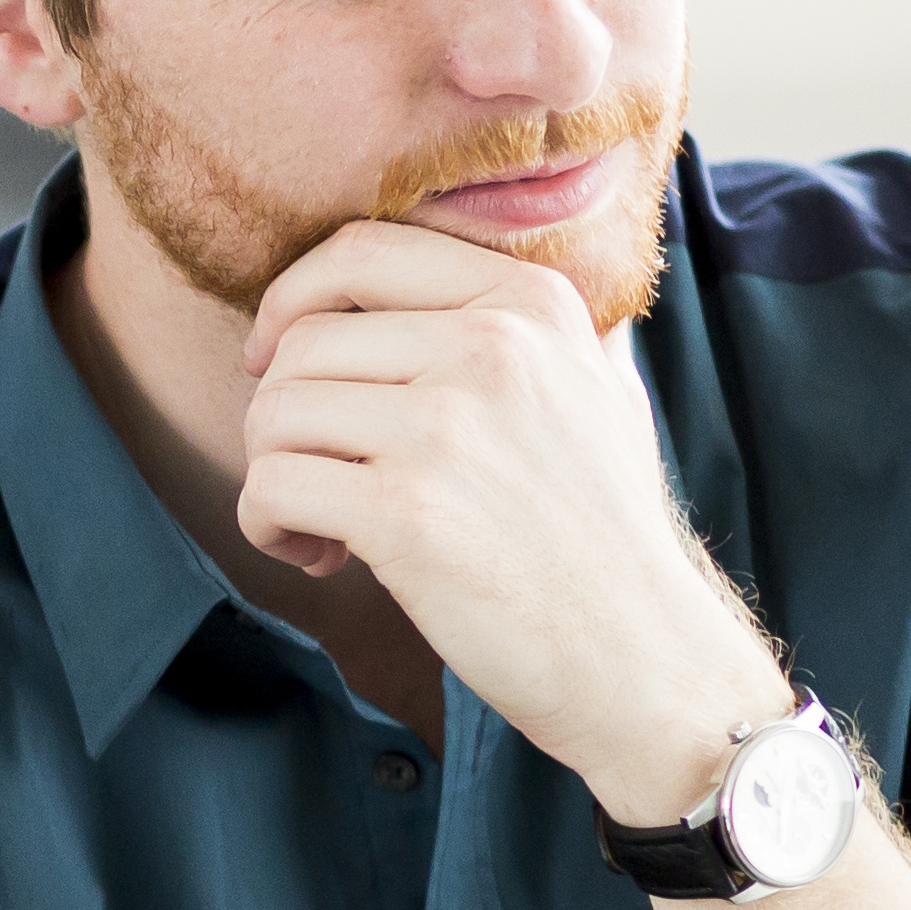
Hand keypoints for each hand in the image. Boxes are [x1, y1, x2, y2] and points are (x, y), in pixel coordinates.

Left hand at [234, 223, 781, 818]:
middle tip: (315, 475)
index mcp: (529, 303)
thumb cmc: (605, 536)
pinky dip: (269, 524)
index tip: (275, 356)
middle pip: (304, 343)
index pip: (361, 252)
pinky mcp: (405, 512)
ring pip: (275, 412)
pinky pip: (272, 486)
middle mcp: (491, 347)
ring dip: (272, 474)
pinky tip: (319, 556)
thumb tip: (442, 286)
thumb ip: (530, 331)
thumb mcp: (597, 392)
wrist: (641, 657)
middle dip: (280, 414)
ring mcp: (447, 427)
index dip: (292, 300)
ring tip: (322, 524)